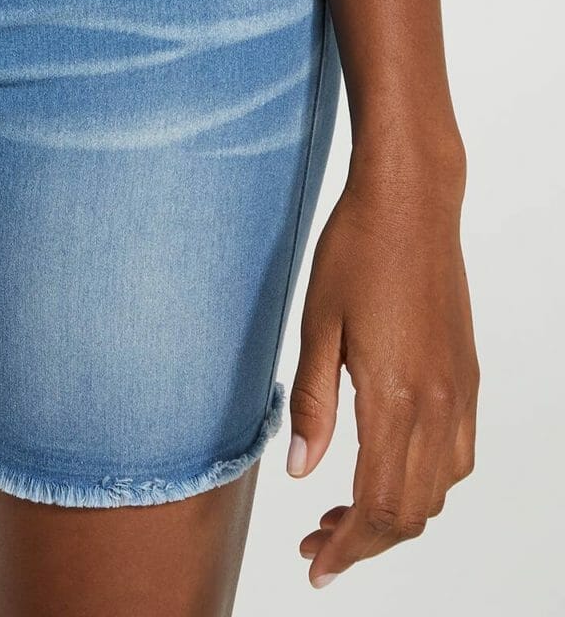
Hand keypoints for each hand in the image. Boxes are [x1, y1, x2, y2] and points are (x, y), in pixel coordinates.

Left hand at [286, 164, 478, 586]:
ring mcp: (459, 394)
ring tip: (342, 512)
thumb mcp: (316, 324)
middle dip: (364, 541)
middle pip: (411, 512)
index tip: (316, 565)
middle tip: (316, 544)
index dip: (348, 547)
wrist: (412, 202)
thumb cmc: (356, 251)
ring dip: (394, 515)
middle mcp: (437, 406)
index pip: (378, 506)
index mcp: (395, 397)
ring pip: (437, 491)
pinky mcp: (466, 378)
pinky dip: (423, 483)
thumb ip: (312, 405)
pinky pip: (456, 457)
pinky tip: (384, 468)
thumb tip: (301, 472)